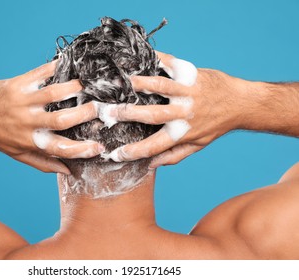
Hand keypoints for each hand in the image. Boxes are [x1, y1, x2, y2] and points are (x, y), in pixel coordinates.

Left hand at [0, 61, 102, 173]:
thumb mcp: (19, 154)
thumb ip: (44, 163)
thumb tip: (68, 171)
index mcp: (30, 142)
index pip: (60, 149)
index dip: (81, 150)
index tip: (100, 148)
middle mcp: (27, 123)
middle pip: (60, 120)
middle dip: (84, 114)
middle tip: (100, 109)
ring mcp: (22, 102)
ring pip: (52, 94)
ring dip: (73, 88)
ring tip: (87, 85)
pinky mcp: (16, 85)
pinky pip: (38, 73)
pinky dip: (54, 67)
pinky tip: (67, 64)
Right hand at [105, 51, 244, 166]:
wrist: (240, 103)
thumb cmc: (215, 126)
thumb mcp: (196, 145)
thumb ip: (173, 156)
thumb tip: (149, 165)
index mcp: (182, 133)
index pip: (154, 147)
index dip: (133, 152)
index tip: (114, 154)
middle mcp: (184, 113)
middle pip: (153, 115)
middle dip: (128, 114)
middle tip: (108, 113)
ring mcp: (188, 92)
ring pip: (161, 87)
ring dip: (141, 84)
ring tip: (124, 82)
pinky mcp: (192, 74)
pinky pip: (172, 65)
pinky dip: (157, 59)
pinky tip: (142, 58)